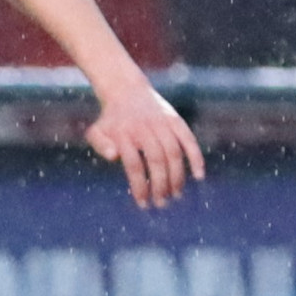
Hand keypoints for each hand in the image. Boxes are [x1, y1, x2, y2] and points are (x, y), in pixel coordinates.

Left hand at [85, 80, 203, 209]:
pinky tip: (199, 176)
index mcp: (124, 133)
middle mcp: (144, 127)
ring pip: (173, 152)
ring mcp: (162, 123)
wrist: (126, 91)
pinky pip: (189, 139)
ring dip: (177, 176)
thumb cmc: (111, 121)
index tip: (144, 204)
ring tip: (176, 194)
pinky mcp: (175, 120)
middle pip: (156, 160)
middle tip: (162, 202)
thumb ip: (100, 144)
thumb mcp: (97, 131)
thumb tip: (113, 156)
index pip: (134, 165)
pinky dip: (196, 157)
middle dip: (160, 185)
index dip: (140, 186)